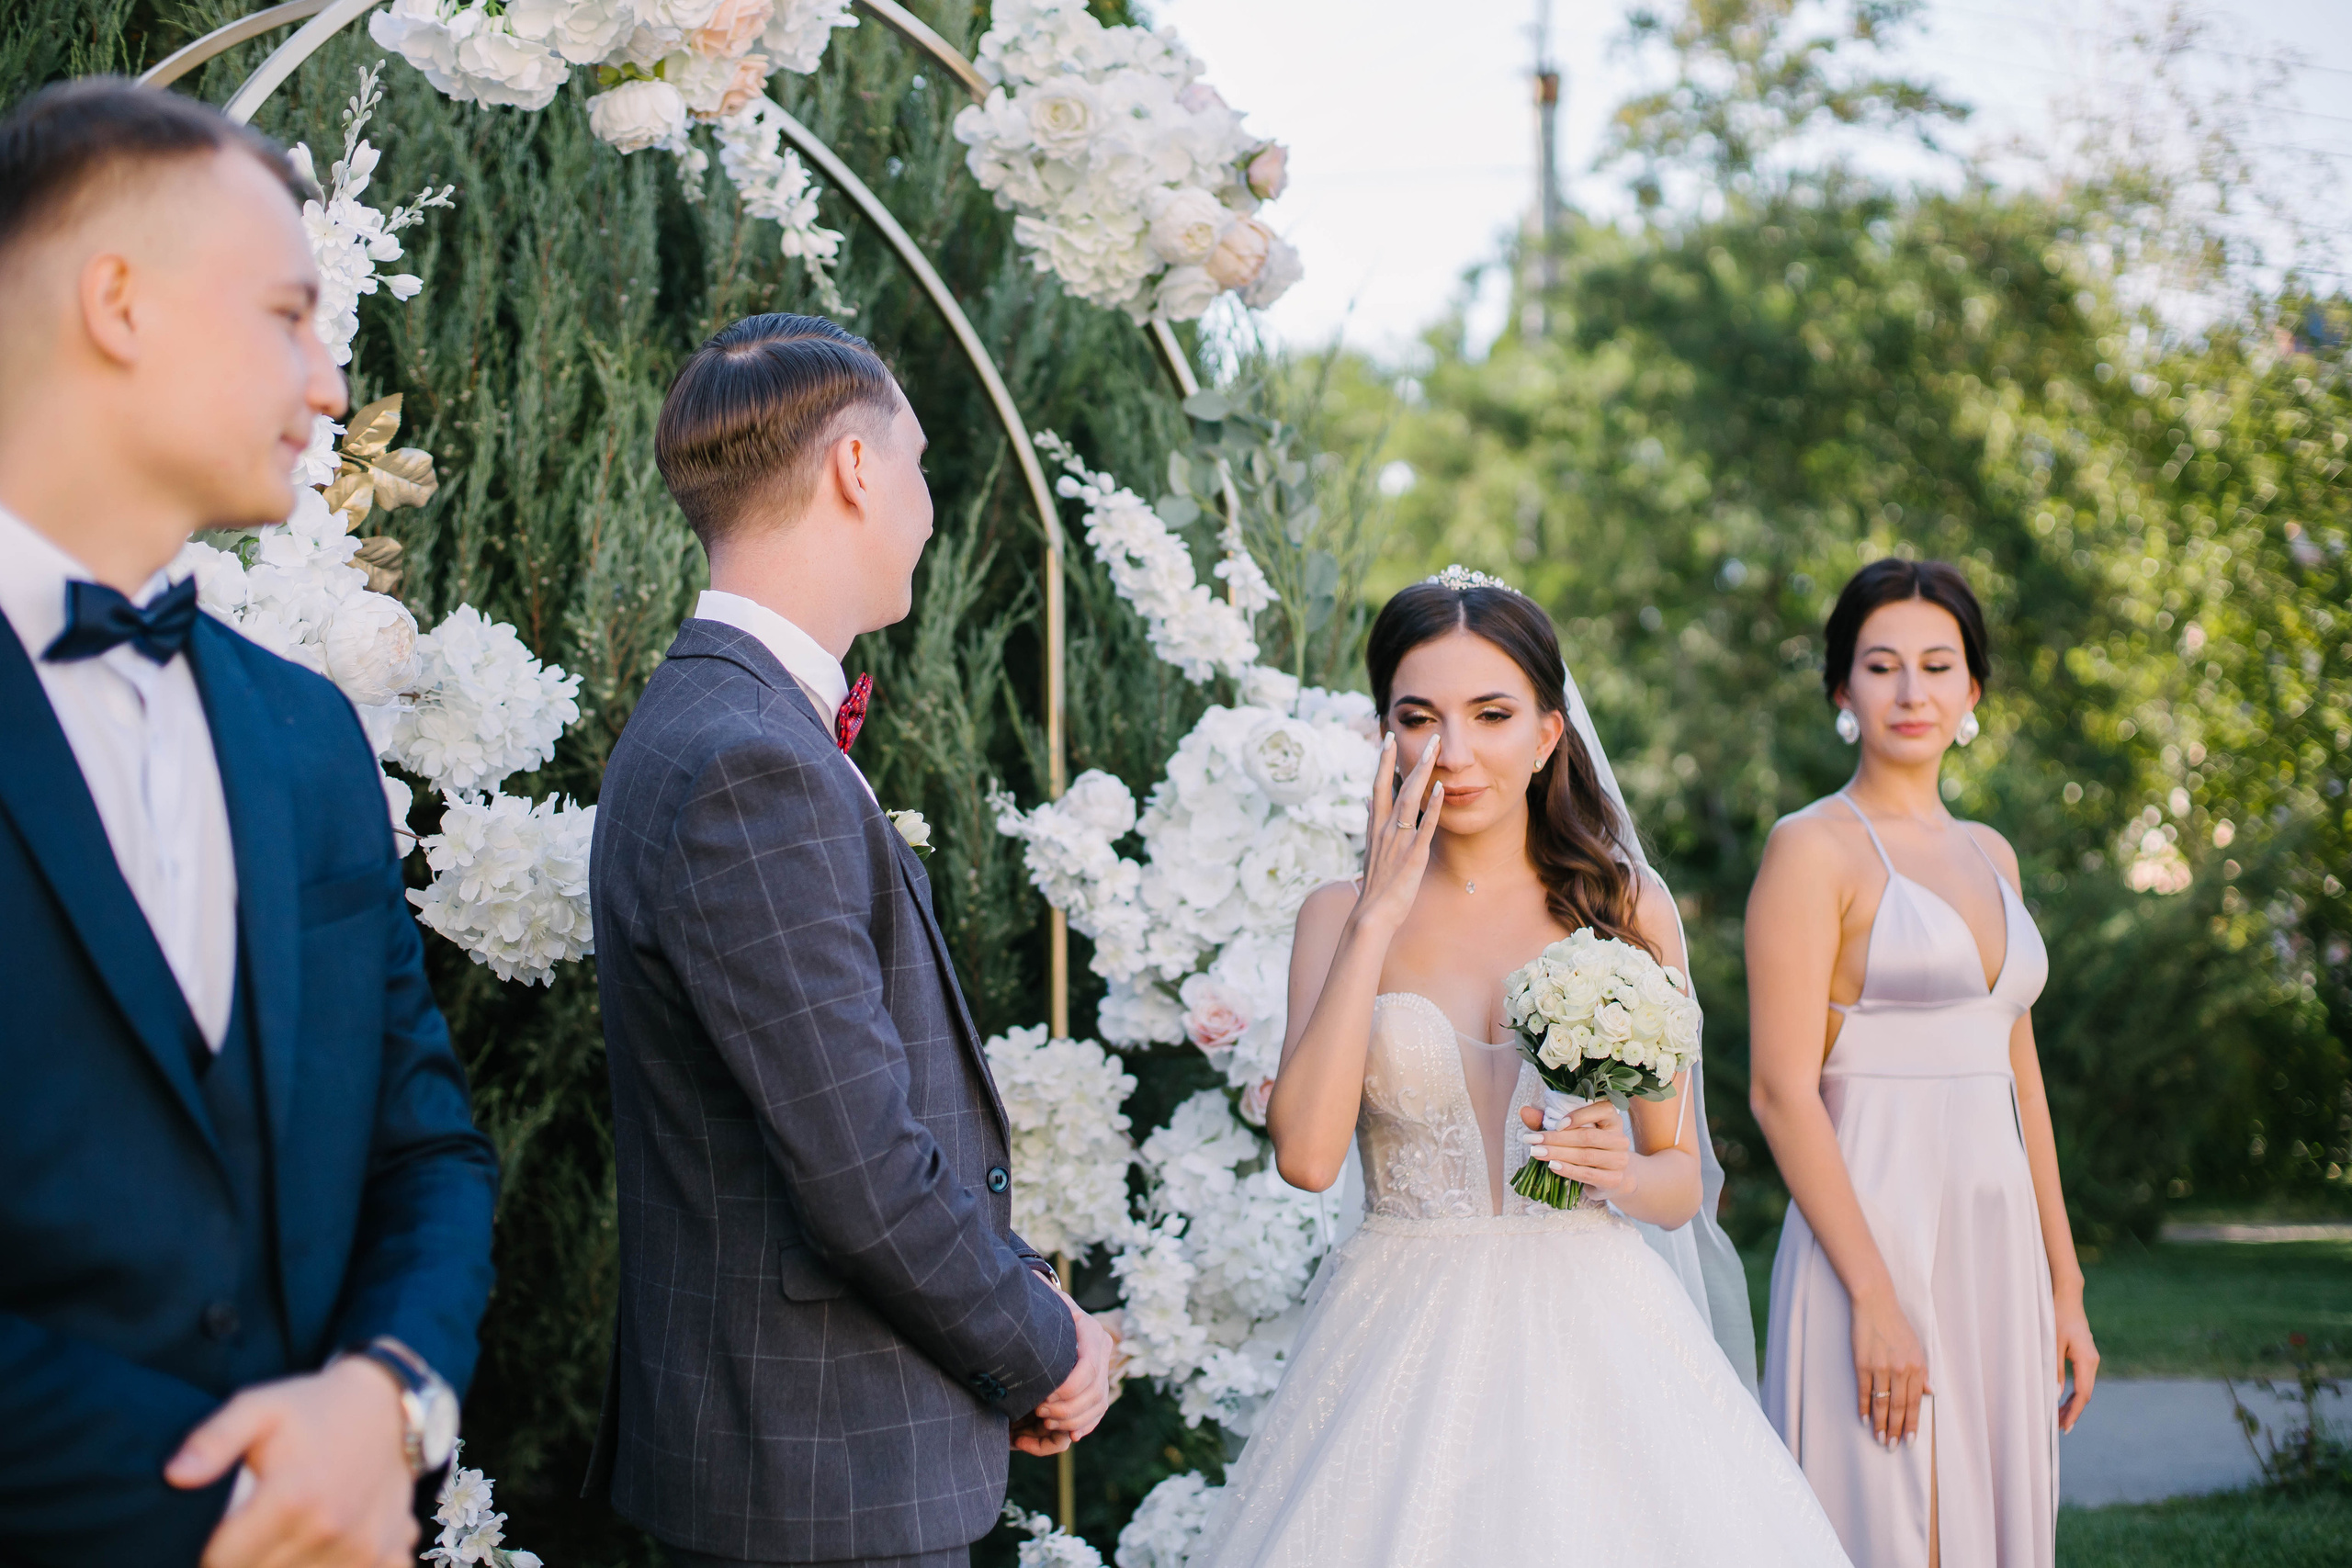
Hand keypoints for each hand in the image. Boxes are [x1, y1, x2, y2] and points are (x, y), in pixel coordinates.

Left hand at [165, 1358, 415, 1567]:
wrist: (390, 1405)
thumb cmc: (312, 1409)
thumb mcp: (258, 1407)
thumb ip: (213, 1441)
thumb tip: (174, 1476)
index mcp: (291, 1498)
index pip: (222, 1562)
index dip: (207, 1553)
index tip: (214, 1536)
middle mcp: (328, 1530)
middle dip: (244, 1561)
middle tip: (249, 1533)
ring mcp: (362, 1548)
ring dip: (284, 1566)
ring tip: (283, 1536)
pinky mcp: (386, 1554)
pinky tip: (326, 1552)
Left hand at [1015, 1296, 1113, 1454]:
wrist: (1053, 1318)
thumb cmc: (1041, 1310)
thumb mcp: (1041, 1302)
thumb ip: (1038, 1294)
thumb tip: (1031, 1281)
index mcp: (1091, 1331)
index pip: (1088, 1367)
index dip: (1067, 1388)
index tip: (1041, 1397)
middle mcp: (1103, 1350)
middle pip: (1095, 1390)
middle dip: (1067, 1408)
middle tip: (1039, 1412)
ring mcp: (1104, 1369)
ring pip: (1099, 1404)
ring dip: (1074, 1419)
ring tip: (1046, 1421)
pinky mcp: (1100, 1385)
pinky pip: (1098, 1411)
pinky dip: (1086, 1424)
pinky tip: (1071, 1434)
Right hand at [1353, 733, 1442, 936]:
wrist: (1372, 914)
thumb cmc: (1376, 884)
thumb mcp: (1371, 848)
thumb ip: (1371, 821)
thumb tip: (1367, 800)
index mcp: (1375, 826)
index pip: (1378, 785)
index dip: (1383, 761)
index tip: (1388, 737)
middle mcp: (1385, 829)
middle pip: (1397, 786)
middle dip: (1411, 759)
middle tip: (1426, 737)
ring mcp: (1398, 841)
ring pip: (1410, 800)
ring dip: (1423, 774)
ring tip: (1435, 751)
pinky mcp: (1413, 856)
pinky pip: (1424, 827)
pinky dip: (1432, 807)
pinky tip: (1441, 789)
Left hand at [1518, 1100, 1633, 1195]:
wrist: (1611, 1178)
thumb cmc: (1586, 1148)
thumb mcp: (1570, 1131)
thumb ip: (1548, 1120)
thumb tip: (1524, 1111)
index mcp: (1612, 1120)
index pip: (1603, 1110)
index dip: (1579, 1116)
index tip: (1556, 1123)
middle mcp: (1620, 1139)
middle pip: (1587, 1136)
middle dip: (1556, 1138)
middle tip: (1531, 1139)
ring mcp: (1619, 1161)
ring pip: (1585, 1156)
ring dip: (1558, 1154)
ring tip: (1536, 1152)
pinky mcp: (1613, 1180)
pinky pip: (1587, 1174)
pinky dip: (1568, 1170)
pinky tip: (1552, 1166)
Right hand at [1850, 1290, 1929, 1447]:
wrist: (1875, 1303)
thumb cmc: (1896, 1324)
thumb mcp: (1917, 1347)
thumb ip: (1923, 1371)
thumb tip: (1930, 1392)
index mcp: (1917, 1367)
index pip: (1915, 1403)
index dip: (1912, 1424)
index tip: (1910, 1441)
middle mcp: (1902, 1369)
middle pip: (1899, 1407)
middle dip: (1897, 1430)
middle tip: (1892, 1447)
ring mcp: (1881, 1367)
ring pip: (1882, 1403)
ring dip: (1881, 1424)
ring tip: (1879, 1439)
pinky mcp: (1863, 1363)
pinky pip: (1865, 1391)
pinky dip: (1864, 1407)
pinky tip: (1864, 1419)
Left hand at [2055, 1289, 2098, 1432]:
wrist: (2067, 1296)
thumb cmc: (2057, 1316)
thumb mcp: (2052, 1343)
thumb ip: (2054, 1369)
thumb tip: (2054, 1394)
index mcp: (2086, 1360)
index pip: (2082, 1394)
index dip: (2073, 1411)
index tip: (2065, 1426)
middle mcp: (2092, 1361)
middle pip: (2085, 1394)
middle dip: (2073, 1411)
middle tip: (2060, 1428)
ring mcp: (2090, 1358)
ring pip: (2084, 1388)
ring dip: (2072, 1403)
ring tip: (2059, 1418)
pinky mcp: (2085, 1355)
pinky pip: (2081, 1379)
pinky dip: (2073, 1392)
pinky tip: (2063, 1400)